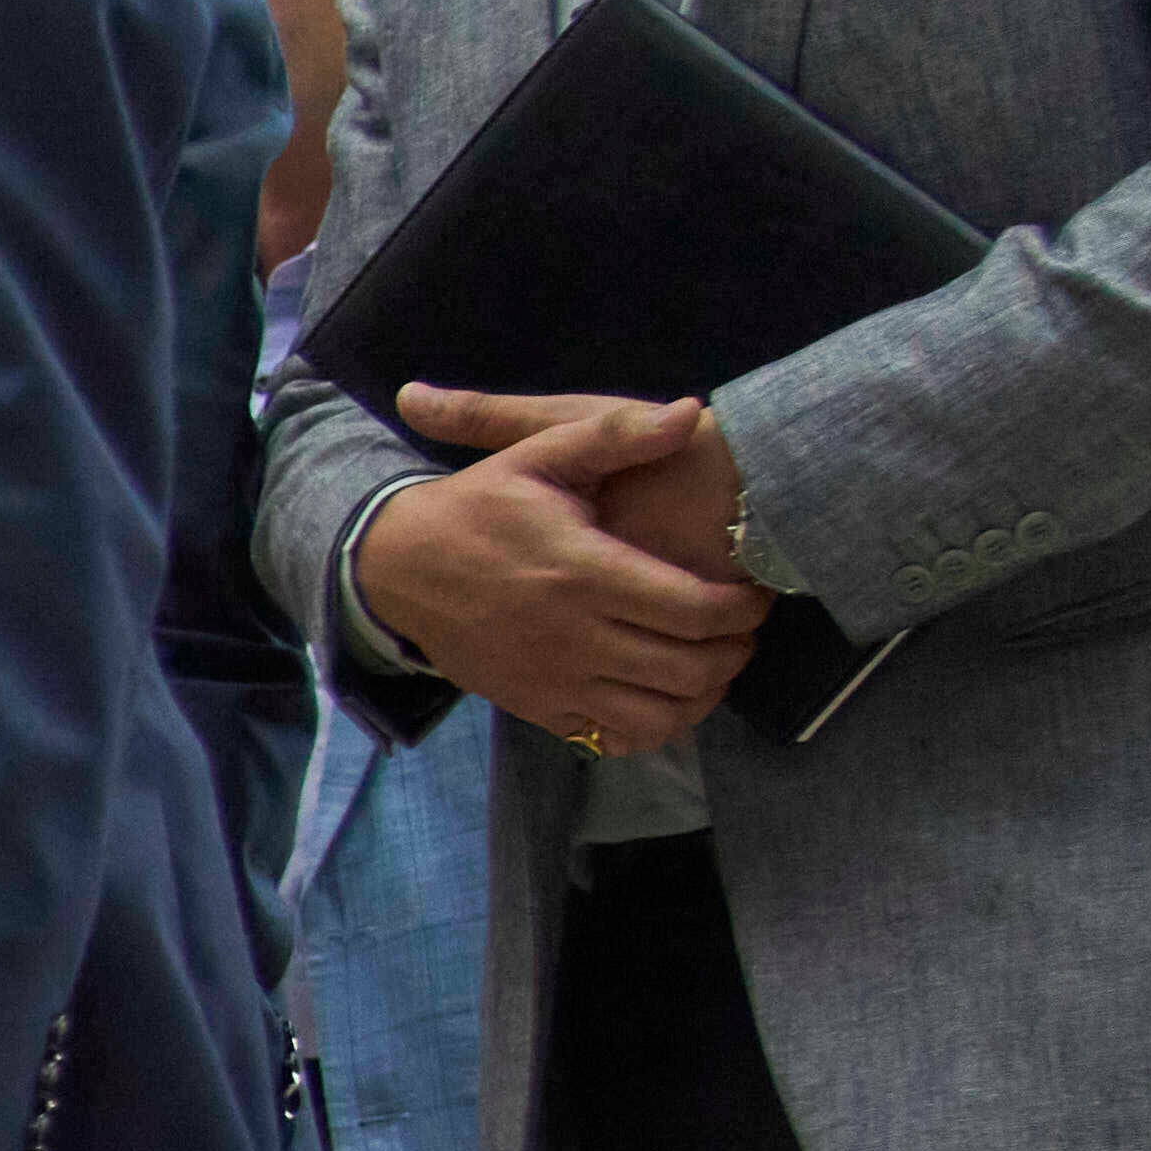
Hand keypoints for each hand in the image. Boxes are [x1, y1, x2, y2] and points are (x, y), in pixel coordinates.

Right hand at [356, 392, 770, 752]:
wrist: (395, 566)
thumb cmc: (477, 507)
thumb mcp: (537, 454)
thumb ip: (616, 435)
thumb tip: (693, 413)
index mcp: (584, 573)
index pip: (697, 610)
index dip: (746, 607)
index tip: (755, 590)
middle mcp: (574, 637)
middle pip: (692, 667)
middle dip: (737, 648)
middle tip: (743, 625)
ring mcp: (554, 680)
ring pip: (662, 713)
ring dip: (705, 692)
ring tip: (712, 658)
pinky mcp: (537, 707)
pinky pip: (617, 738)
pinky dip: (658, 724)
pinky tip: (664, 692)